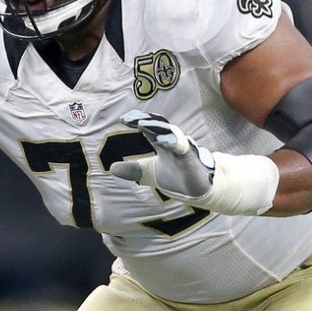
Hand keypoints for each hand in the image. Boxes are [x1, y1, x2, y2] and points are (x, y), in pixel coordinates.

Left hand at [111, 110, 278, 215]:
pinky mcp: (191, 158)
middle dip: (145, 120)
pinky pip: (182, 146)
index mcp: (162, 144)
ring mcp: (182, 149)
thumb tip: (112, 169)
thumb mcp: (149, 174)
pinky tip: (162, 140)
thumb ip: (133, 170)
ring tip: (142, 125)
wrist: (199, 191)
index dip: (137, 121)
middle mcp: (172, 142)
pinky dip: (172, 141)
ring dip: (156, 128)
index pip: (149, 128)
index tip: (123, 119)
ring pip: (170, 133)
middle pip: (159, 126)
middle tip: (130, 119)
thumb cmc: (177, 179)